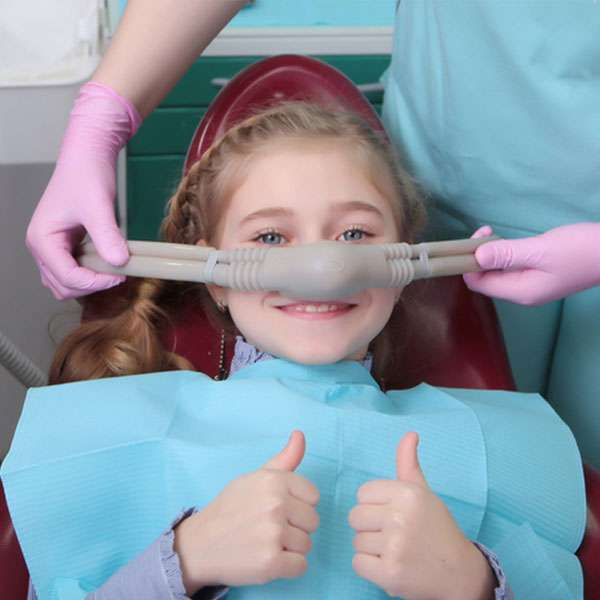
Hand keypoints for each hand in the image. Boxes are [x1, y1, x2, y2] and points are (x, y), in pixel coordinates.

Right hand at [25, 82, 140, 299]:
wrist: (88, 157)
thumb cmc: (87, 175)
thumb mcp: (99, 207)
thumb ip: (107, 236)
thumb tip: (119, 263)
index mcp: (42, 239)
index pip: (66, 277)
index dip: (95, 282)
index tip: (121, 276)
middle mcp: (42, 247)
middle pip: (63, 286)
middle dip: (91, 285)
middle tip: (119, 274)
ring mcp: (52, 248)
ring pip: (66, 283)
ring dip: (89, 283)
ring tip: (114, 269)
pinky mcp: (65, 246)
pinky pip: (74, 272)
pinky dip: (91, 274)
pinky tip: (109, 263)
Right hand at [173, 430, 319, 593]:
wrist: (199, 544)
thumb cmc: (231, 508)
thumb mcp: (255, 477)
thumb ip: (284, 459)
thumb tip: (300, 434)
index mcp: (274, 480)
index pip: (313, 496)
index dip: (298, 505)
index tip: (279, 509)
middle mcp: (275, 504)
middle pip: (313, 521)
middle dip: (296, 527)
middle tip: (269, 528)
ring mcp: (273, 534)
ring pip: (307, 544)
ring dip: (291, 548)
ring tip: (266, 543)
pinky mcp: (271, 563)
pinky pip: (301, 566)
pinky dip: (288, 568)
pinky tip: (267, 559)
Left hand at [348, 432, 494, 599]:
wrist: (460, 572)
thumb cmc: (437, 528)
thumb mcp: (423, 492)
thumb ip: (409, 463)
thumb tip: (410, 433)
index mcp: (407, 493)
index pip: (362, 493)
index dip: (374, 505)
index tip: (393, 514)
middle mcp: (400, 517)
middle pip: (355, 517)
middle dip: (370, 527)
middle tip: (394, 535)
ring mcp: (395, 546)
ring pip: (356, 541)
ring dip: (372, 549)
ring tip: (396, 551)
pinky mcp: (389, 573)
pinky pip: (357, 563)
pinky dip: (370, 568)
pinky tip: (391, 565)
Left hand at [463, 223, 599, 304]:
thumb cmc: (581, 250)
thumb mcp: (540, 250)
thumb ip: (507, 254)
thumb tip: (476, 257)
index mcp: (520, 292)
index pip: (478, 284)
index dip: (469, 264)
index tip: (477, 239)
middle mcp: (522, 294)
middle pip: (486, 279)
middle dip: (478, 257)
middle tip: (487, 231)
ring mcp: (532, 286)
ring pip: (498, 273)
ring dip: (491, 254)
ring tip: (494, 233)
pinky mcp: (539, 277)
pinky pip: (511, 269)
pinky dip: (504, 255)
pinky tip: (508, 241)